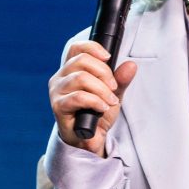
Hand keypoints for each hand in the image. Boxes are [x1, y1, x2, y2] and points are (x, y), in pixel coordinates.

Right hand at [48, 40, 137, 157]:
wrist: (90, 140)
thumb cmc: (97, 115)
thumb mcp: (113, 94)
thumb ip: (120, 79)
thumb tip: (131, 65)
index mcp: (70, 70)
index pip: (76, 48)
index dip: (92, 48)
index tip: (108, 57)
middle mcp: (60, 78)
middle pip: (81, 60)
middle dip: (103, 72)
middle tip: (113, 87)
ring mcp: (57, 92)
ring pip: (80, 77)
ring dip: (101, 89)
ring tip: (109, 101)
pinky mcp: (58, 106)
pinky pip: (78, 97)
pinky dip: (95, 101)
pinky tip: (102, 108)